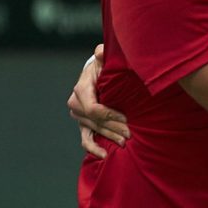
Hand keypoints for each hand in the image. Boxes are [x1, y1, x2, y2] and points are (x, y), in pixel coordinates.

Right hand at [66, 44, 129, 158]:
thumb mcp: (105, 59)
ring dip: (109, 137)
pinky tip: (104, 156)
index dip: (109, 115)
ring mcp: (78, 116)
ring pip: (94, 130)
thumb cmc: (105, 65)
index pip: (92, 108)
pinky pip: (85, 139)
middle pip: (95, 121)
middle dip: (114, 128)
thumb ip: (103, 55)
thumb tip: (100, 51)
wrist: (99, 73)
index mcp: (82, 88)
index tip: (126, 119)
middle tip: (131, 134)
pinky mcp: (83, 124)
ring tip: (125, 142)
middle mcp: (76, 103)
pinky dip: (93, 148)